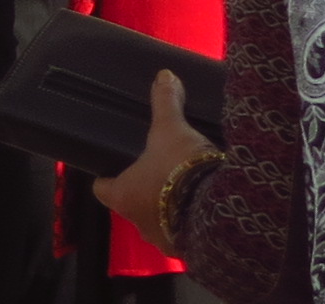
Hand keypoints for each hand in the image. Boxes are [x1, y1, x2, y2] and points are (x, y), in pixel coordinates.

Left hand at [92, 71, 211, 244]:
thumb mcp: (172, 129)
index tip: (114, 167)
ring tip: (182, 186)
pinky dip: (189, 221)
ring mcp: (164, 240)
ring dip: (167, 208)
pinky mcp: (190, 250)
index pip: (103, 189)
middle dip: (143, 192)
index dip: (107, 178)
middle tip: (156, 171)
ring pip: (158, 222)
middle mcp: (139, 223)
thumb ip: (165, 103)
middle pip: (132, 205)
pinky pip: (183, 234)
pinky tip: (202, 205)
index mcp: (123, 195)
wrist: (221, 212)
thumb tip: (163, 74)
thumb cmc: (181, 168)